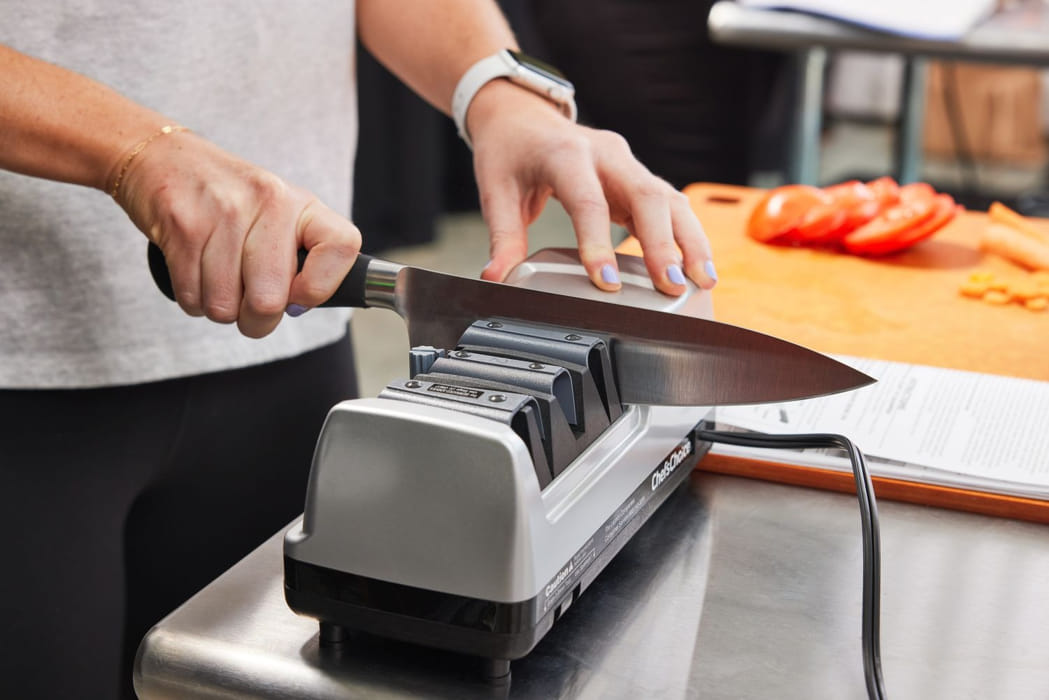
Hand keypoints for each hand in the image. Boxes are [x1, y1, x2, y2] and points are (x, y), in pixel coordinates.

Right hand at [114, 130, 360, 337]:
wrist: (163, 157)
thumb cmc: (228, 198)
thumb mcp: (278, 214)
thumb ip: (299, 257)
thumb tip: (299, 306)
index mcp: (300, 203)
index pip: (342, 246)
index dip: (322, 286)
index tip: (299, 296)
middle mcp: (268, 202)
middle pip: (270, 300)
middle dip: (256, 320)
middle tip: (248, 305)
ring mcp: (223, 213)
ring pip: (225, 306)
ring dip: (219, 308)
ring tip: (218, 279)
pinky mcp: (182, 226)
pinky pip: (192, 297)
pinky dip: (193, 299)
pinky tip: (196, 273)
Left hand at [465, 80, 716, 294]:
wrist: (522, 115)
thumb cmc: (510, 150)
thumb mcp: (496, 191)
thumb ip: (503, 237)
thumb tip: (497, 277)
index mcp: (567, 154)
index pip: (588, 202)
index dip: (599, 243)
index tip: (607, 281)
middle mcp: (606, 154)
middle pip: (647, 196)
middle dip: (664, 244)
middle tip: (671, 284)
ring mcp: (627, 163)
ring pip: (670, 199)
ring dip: (690, 241)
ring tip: (702, 280)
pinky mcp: (637, 177)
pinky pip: (670, 204)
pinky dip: (687, 234)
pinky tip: (698, 265)